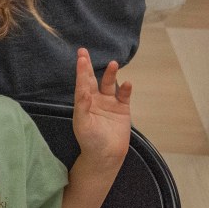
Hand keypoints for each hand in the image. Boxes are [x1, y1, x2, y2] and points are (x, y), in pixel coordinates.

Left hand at [72, 48, 131, 163]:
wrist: (106, 155)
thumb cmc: (90, 140)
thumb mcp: (83, 123)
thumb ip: (83, 106)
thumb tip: (82, 90)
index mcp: (83, 103)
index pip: (81, 84)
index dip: (81, 71)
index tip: (81, 57)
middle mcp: (95, 100)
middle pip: (92, 80)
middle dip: (88, 66)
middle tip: (84, 52)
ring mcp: (109, 103)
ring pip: (110, 84)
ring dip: (111, 74)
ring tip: (113, 64)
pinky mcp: (122, 109)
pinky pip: (124, 95)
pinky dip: (126, 89)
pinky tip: (127, 83)